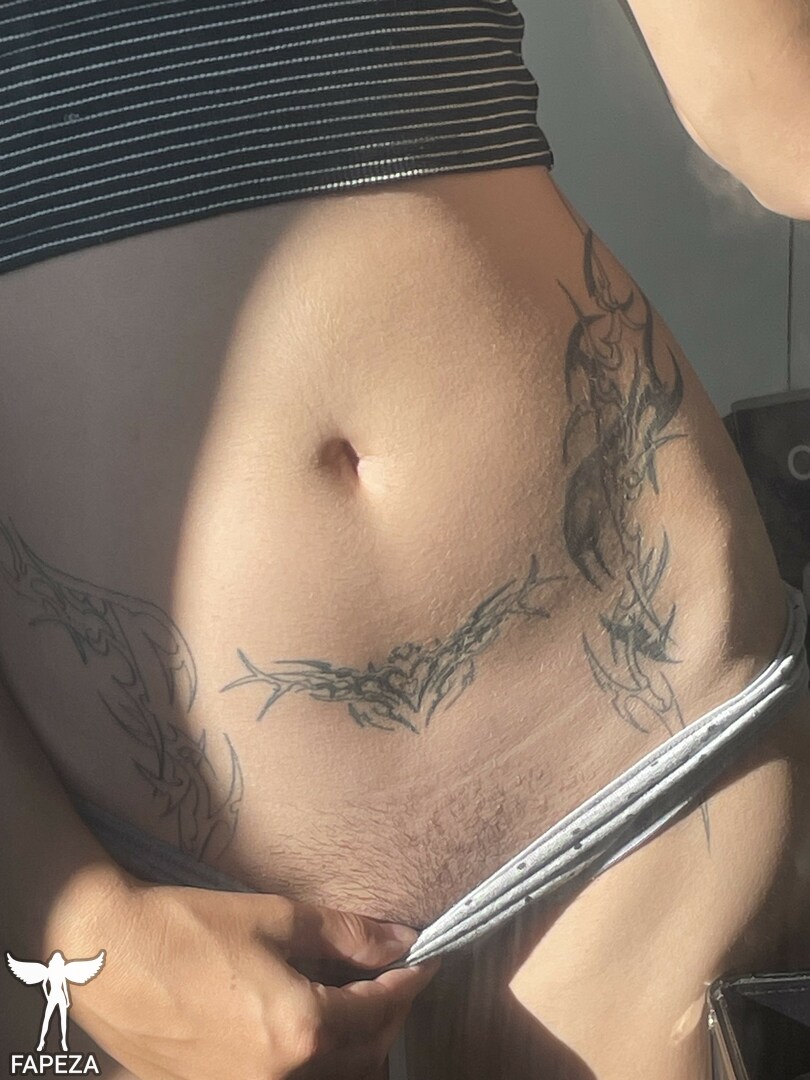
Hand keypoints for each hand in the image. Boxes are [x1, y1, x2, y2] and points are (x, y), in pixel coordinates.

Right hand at [69, 880, 437, 1079]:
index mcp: (300, 1030)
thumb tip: (398, 939)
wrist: (104, 955)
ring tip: (356, 1005)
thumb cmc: (188, 927)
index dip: (409, 982)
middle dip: (387, 1016)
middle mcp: (279, 1079)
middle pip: (363, 1056)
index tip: (425, 960)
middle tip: (392, 978)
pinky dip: (312, 1064)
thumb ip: (346, 935)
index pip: (380, 1010)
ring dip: (355, 1047)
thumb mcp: (276, 917)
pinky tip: (306, 1027)